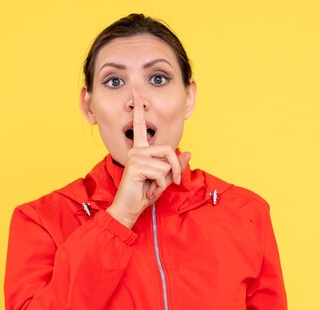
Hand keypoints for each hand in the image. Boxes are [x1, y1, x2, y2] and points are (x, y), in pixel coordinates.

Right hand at [106, 89, 190, 228]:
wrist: (130, 208)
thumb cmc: (144, 194)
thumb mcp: (164, 178)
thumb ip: (175, 165)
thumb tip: (189, 152)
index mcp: (140, 150)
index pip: (140, 126)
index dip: (139, 109)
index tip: (136, 92)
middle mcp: (136, 150)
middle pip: (169, 149)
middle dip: (175, 168)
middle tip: (170, 182)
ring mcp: (135, 157)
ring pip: (167, 162)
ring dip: (166, 178)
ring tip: (153, 186)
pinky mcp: (136, 166)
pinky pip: (162, 171)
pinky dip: (161, 184)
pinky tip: (148, 189)